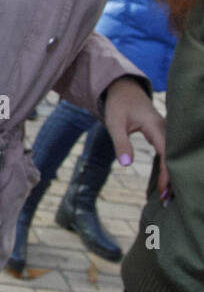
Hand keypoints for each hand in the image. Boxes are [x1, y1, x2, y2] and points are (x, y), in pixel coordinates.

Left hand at [103, 77, 168, 197]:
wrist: (124, 90)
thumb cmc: (118, 106)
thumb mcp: (115, 124)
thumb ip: (121, 143)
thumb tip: (126, 165)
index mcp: (157, 127)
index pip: (167, 155)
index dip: (167, 175)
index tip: (163, 192)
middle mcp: (167, 130)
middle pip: (176, 158)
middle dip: (174, 179)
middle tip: (167, 201)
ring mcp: (168, 132)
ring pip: (175, 156)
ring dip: (173, 175)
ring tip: (168, 197)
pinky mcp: (165, 135)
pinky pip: (170, 153)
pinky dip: (169, 167)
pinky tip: (165, 182)